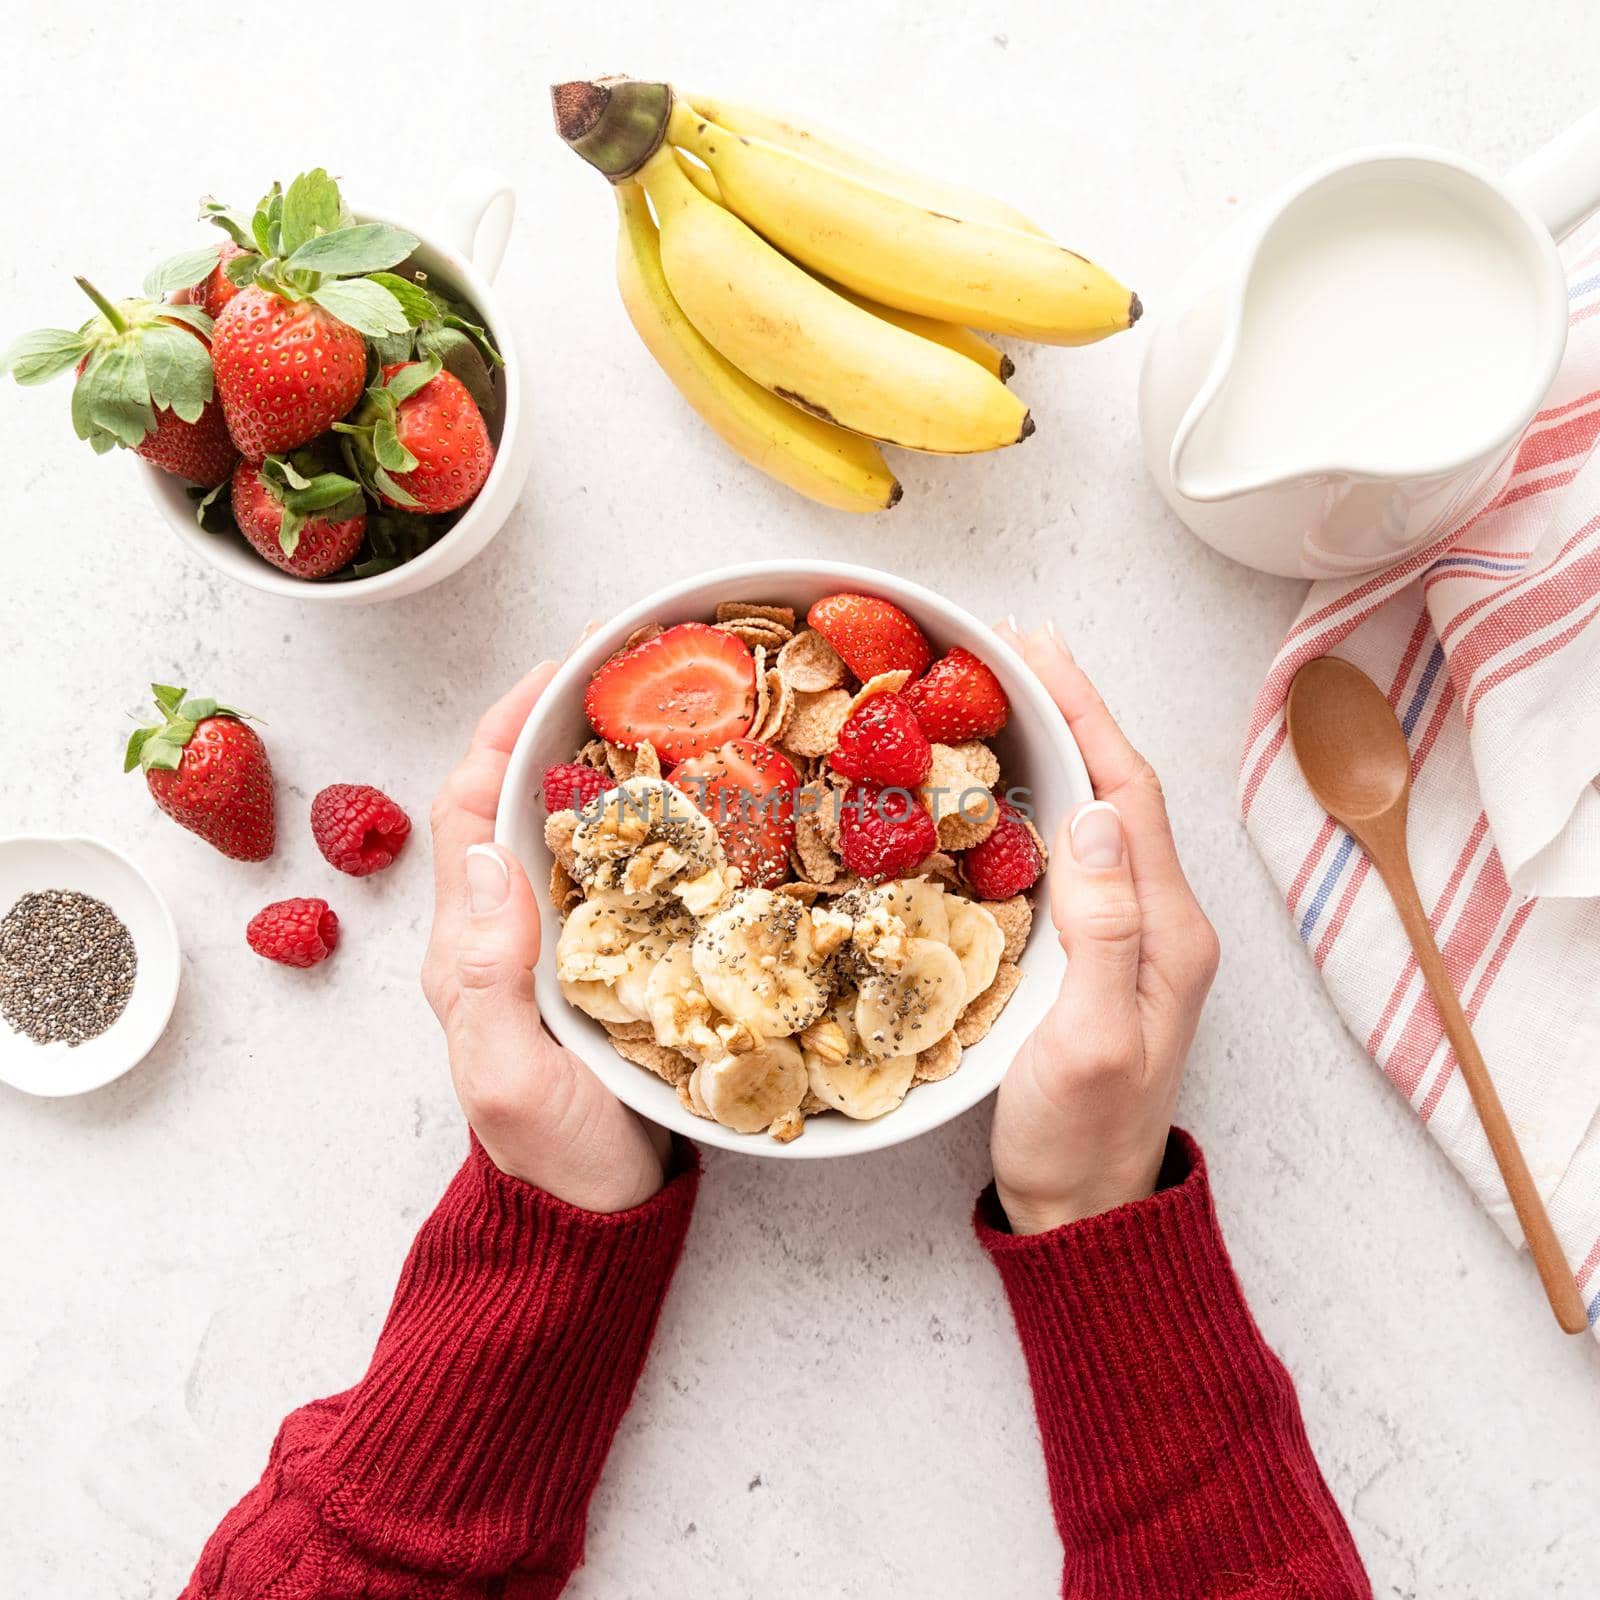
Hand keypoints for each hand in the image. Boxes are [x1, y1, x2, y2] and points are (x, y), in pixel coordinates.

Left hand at [422, 664, 669, 1212]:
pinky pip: (630, 871)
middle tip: (631, 671)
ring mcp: (567, 944)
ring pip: (579, 828)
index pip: (469, 807)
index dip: (503, 732)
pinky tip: (711, 801)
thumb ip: (490, 978)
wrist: (599, 1218)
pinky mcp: (620, 962)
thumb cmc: (554, 1158)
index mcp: (471, 946)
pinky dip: (661, 822)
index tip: (557, 673)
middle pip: (521, 798)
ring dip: (615, 763)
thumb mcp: (509, 1080)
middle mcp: (511, 930)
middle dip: (564, 725)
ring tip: (678, 713)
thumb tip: (489, 858)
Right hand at [990, 623, 1219, 1233]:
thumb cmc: (1081, 1133)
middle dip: (1071, 711)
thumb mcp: (1093, 1038)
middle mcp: (1158, 920)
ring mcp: (1129, 936)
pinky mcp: (1095, 953)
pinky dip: (1040, 799)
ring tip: (1006, 694)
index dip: (1087, 714)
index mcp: (1167, 929)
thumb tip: (1099, 817)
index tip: (1035, 650)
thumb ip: (1104, 928)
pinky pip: (1073, 852)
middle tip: (1010, 649)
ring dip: (1057, 747)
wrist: (1082, 1207)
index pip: (1131, 792)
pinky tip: (1004, 788)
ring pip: (1097, 814)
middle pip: (1118, 789)